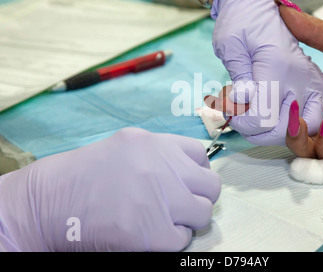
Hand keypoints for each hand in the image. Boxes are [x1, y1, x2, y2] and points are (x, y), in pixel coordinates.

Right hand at [0, 128, 220, 250]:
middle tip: (181, 206)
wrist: (50, 201)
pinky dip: (171, 240)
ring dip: (187, 220)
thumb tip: (191, 171)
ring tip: (164, 220)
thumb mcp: (126, 146)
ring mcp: (160, 200)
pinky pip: (182, 239)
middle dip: (198, 197)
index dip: (196, 172)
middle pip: (211, 186)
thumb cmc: (86, 174)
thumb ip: (160, 154)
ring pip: (202, 214)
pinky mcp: (152, 233)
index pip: (200, 155)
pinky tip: (150, 234)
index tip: (187, 183)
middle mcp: (164, 168)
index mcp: (156, 144)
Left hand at [208, 0, 322, 145]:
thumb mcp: (231, 45)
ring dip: (287, 132)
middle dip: (259, 132)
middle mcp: (299, 76)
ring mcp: (312, 78)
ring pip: (311, 125)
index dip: (243, 123)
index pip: (263, 117)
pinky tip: (299, 117)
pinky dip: (322, 118)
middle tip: (243, 119)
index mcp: (276, 67)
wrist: (256, 4)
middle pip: (287, 129)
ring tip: (266, 121)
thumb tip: (244, 102)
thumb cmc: (240, 21)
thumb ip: (240, 77)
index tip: (231, 113)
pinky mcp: (318, 78)